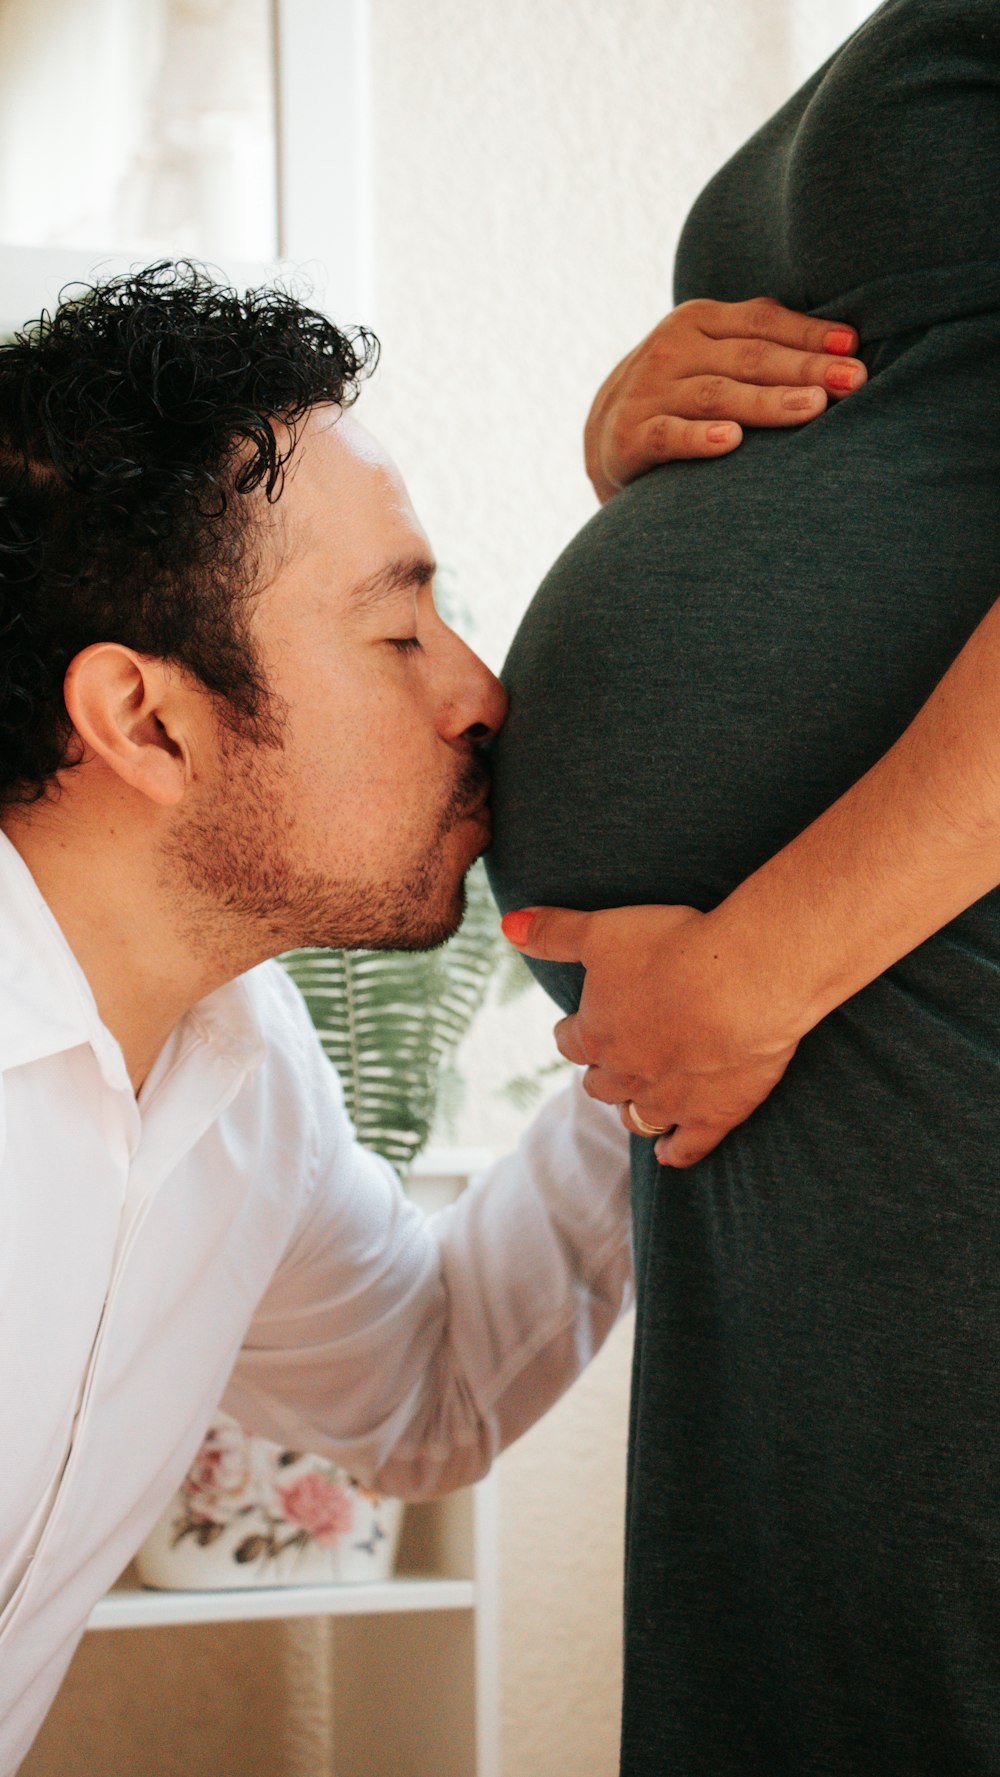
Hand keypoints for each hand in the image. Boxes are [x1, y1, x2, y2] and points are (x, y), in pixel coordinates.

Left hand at [501, 902, 802, 1167]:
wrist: (745, 980)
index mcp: (595, 1034)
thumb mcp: (603, 930)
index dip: (575, 1031)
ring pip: (636, 1116)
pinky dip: (674, 1152)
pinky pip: (687, 1146)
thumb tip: (508, 925)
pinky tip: (666, 1154)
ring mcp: (668, 1101)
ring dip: (631, 1108)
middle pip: (600, 1083)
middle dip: (602, 1071)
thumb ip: (554, 932)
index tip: (581, 1024)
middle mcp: (625, 1074)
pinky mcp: (712, 1116)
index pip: (570, 1042)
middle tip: (615, 1056)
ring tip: (636, 1099)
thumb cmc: (673, 947)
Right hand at [584, 296, 865, 501]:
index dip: (810, 334)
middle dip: (805, 369)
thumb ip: (762, 343)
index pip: (762, 322)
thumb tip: (847, 343)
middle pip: (749, 358)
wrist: (604, 436)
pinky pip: (669, 436)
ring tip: (813, 408)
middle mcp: (672, 348)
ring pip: (717, 395)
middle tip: (853, 380)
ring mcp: (649, 392)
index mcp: (699, 320)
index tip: (854, 347)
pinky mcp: (629, 437)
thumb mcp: (712, 355)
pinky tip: (734, 441)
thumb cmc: (681, 393)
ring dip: (766, 402)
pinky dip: (700, 439)